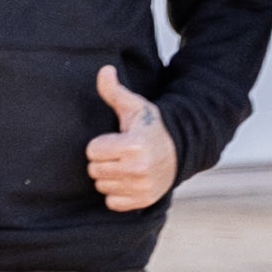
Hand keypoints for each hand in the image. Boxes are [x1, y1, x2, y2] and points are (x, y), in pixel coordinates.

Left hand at [85, 67, 180, 213]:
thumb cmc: (150, 128)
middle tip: (120, 153)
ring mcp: (142, 187)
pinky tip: (128, 180)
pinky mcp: (143, 201)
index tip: (116, 140)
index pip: (92, 151)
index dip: (101, 144)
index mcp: (133, 145)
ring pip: (102, 186)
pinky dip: (117, 193)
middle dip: (103, 160)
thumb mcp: (135, 107)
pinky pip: (112, 202)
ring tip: (125, 165)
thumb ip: (114, 91)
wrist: (179, 150)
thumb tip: (104, 69)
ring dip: (109, 177)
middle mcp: (138, 169)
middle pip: (94, 170)